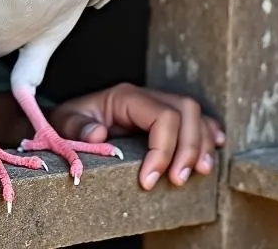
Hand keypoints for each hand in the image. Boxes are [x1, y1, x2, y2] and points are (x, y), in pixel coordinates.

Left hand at [46, 82, 224, 188]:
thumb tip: (98, 134)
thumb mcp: (65, 123)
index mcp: (125, 97)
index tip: (149, 180)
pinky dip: (208, 133)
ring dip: (202, 144)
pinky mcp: (166, 118)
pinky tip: (212, 150)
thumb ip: (77, 127)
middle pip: (185, 110)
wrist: (70, 120)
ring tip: (197, 174)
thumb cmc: (70, 122)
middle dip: (188, 148)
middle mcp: (146, 97)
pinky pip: (197, 119)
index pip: (161, 115)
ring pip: (195, 114)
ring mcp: (159, 104)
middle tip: (177, 181)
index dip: (163, 149)